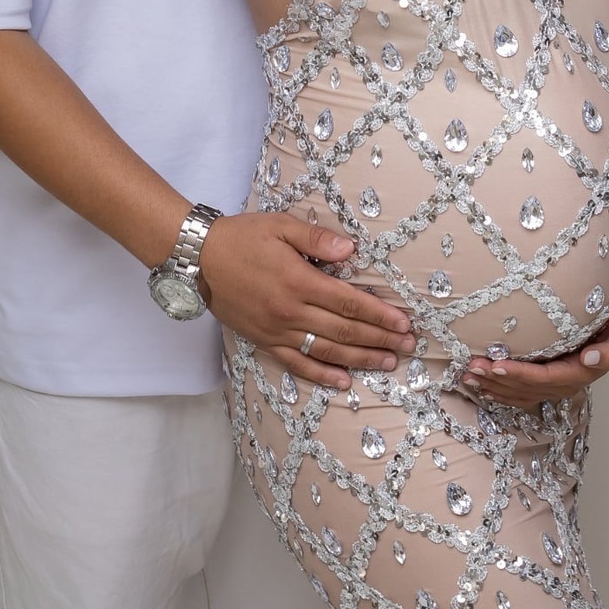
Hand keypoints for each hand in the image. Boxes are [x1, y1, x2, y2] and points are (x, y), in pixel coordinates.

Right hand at [200, 213, 415, 389]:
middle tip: (409, 345)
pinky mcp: (265, 342)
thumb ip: (316, 239)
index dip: (379, 315)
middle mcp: (291, 312)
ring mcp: (277, 331)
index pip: (349, 303)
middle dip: (380, 339)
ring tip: (388, 362)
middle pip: (345, 332)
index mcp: (299, 281)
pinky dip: (322, 376)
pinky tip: (343, 382)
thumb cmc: (242, 237)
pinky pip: (297, 364)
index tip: (403, 322)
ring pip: (327, 352)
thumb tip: (351, 250)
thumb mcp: (279, 225)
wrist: (199, 259)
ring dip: (361, 360)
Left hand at [461, 302, 608, 407]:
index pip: (548, 378)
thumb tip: (591, 360)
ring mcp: (557, 383)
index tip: (497, 367)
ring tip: (468, 377)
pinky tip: (482, 387)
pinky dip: (502, 391)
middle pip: (530, 388)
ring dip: (495, 388)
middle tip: (472, 368)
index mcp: (584, 372)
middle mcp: (568, 382)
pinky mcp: (548, 379)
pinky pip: (523, 392)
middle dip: (500, 381)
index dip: (522, 376)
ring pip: (523, 393)